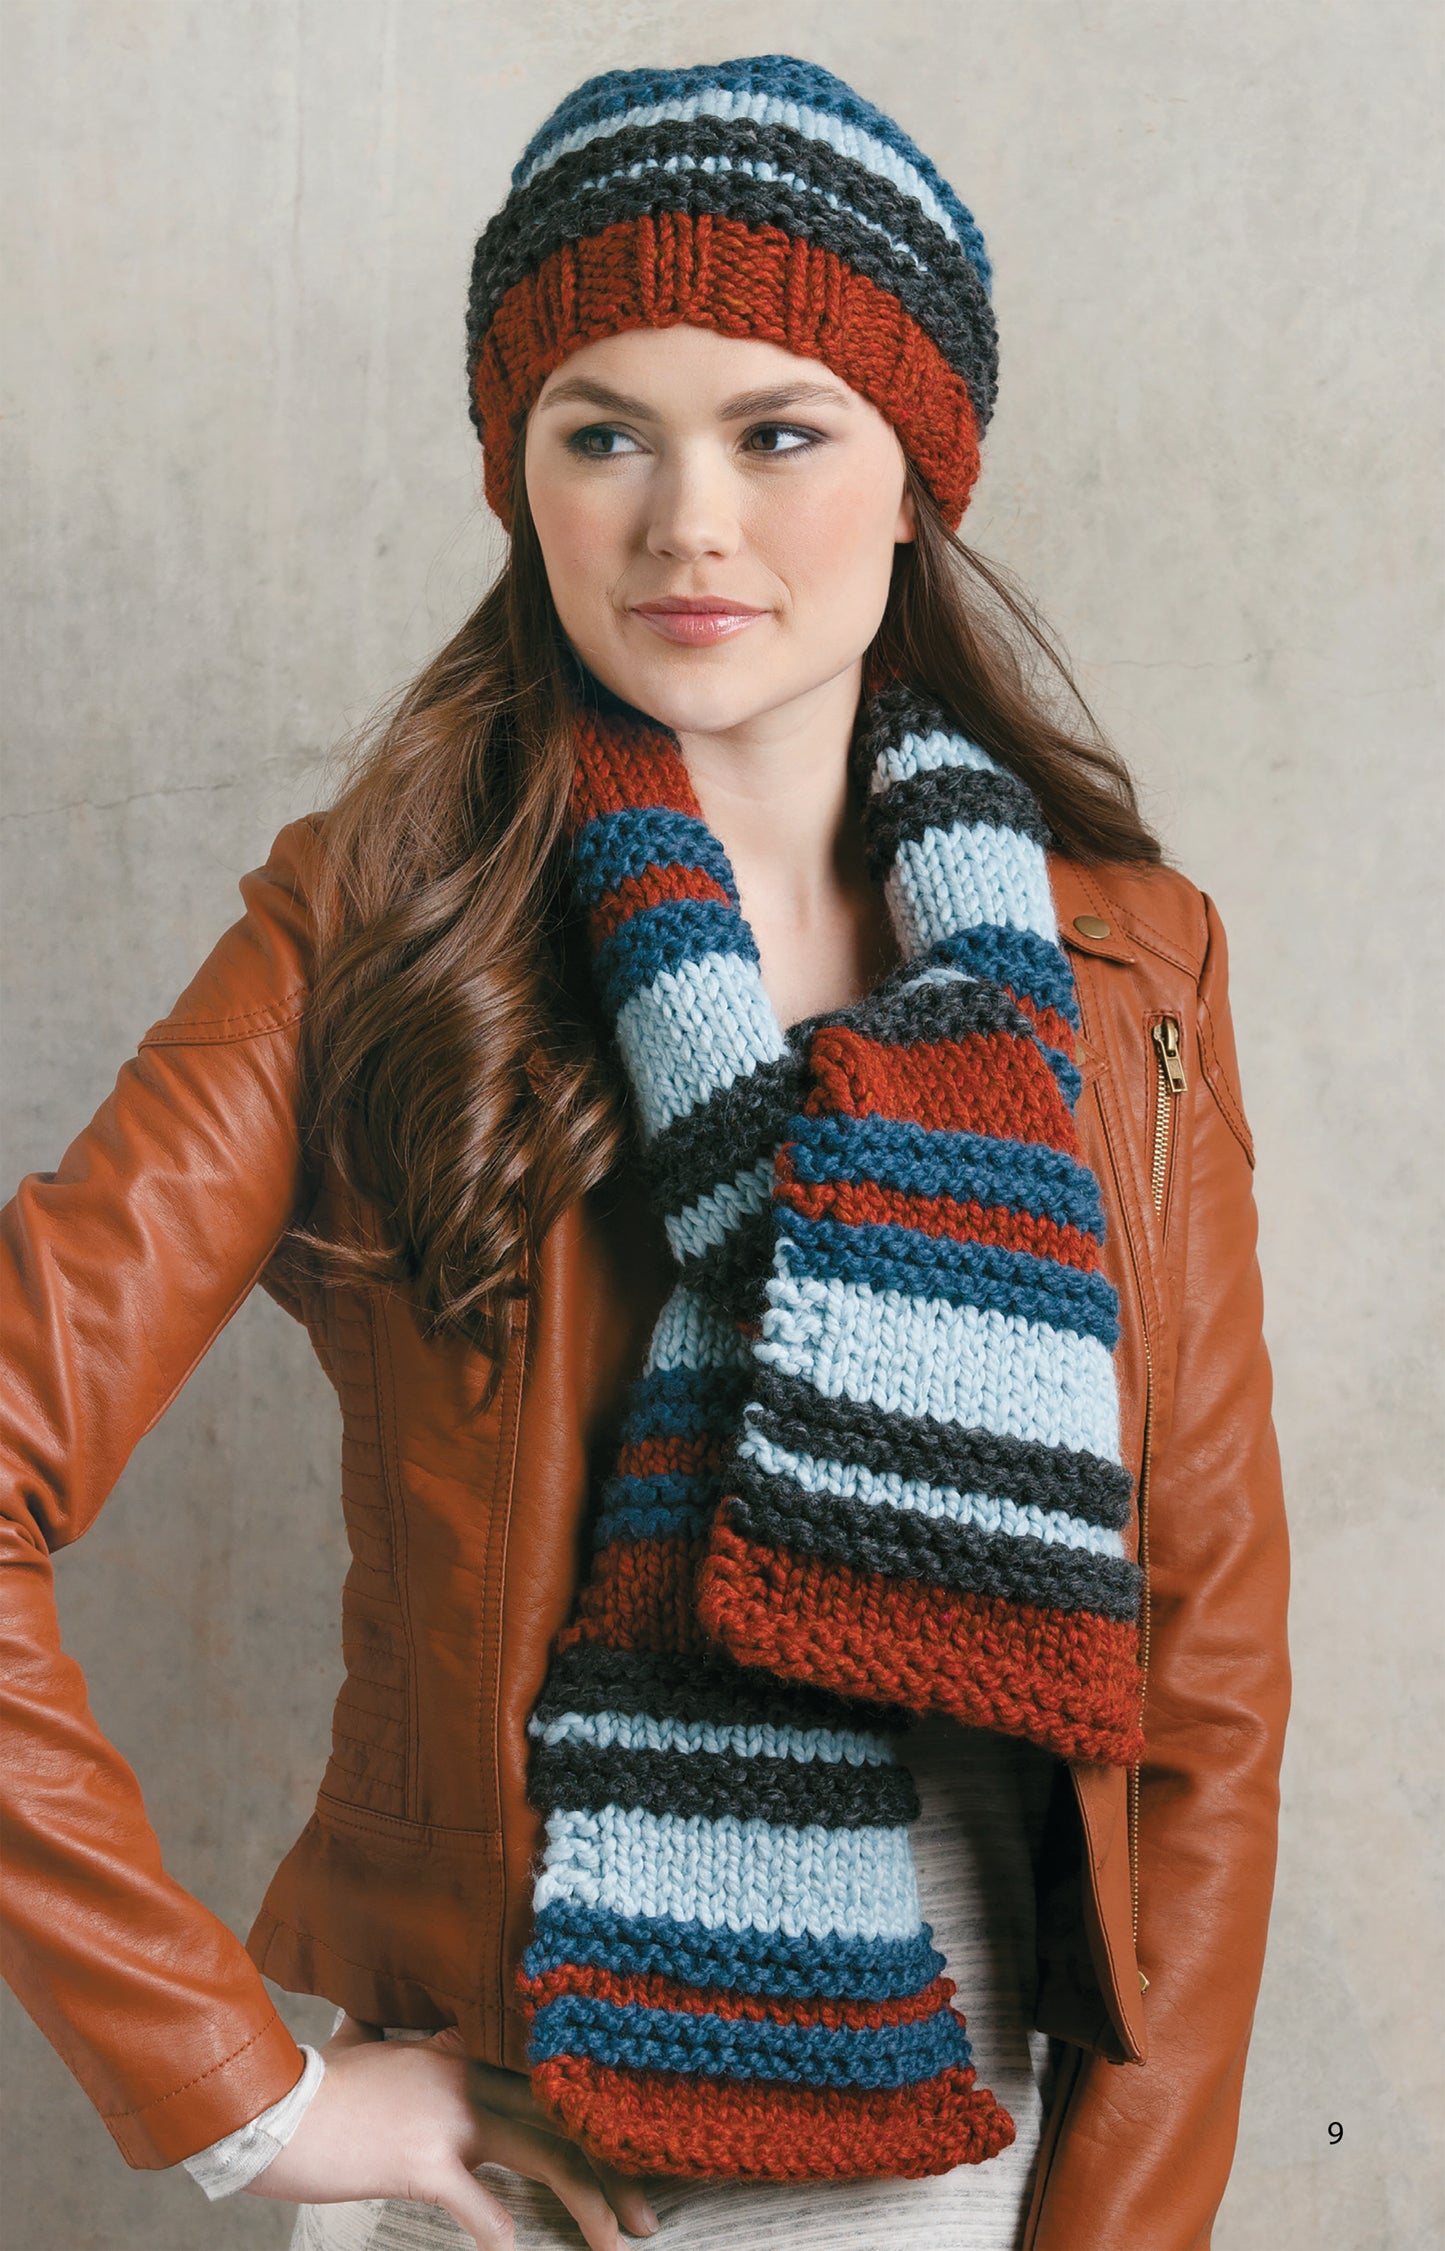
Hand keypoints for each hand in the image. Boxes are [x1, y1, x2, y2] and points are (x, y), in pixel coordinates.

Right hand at [245, 2013, 660, 2247]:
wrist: (271, 2105)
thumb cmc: (317, 2084)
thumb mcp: (368, 2047)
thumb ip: (399, 2042)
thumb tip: (393, 2030)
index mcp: (465, 2054)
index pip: (549, 2088)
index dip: (598, 2124)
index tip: (635, 2160)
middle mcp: (470, 2078)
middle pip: (563, 2122)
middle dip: (614, 2175)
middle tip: (651, 2220)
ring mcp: (449, 2117)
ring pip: (543, 2155)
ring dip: (587, 2204)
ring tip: (616, 2245)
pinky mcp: (421, 2160)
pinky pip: (477, 2201)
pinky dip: (498, 2230)